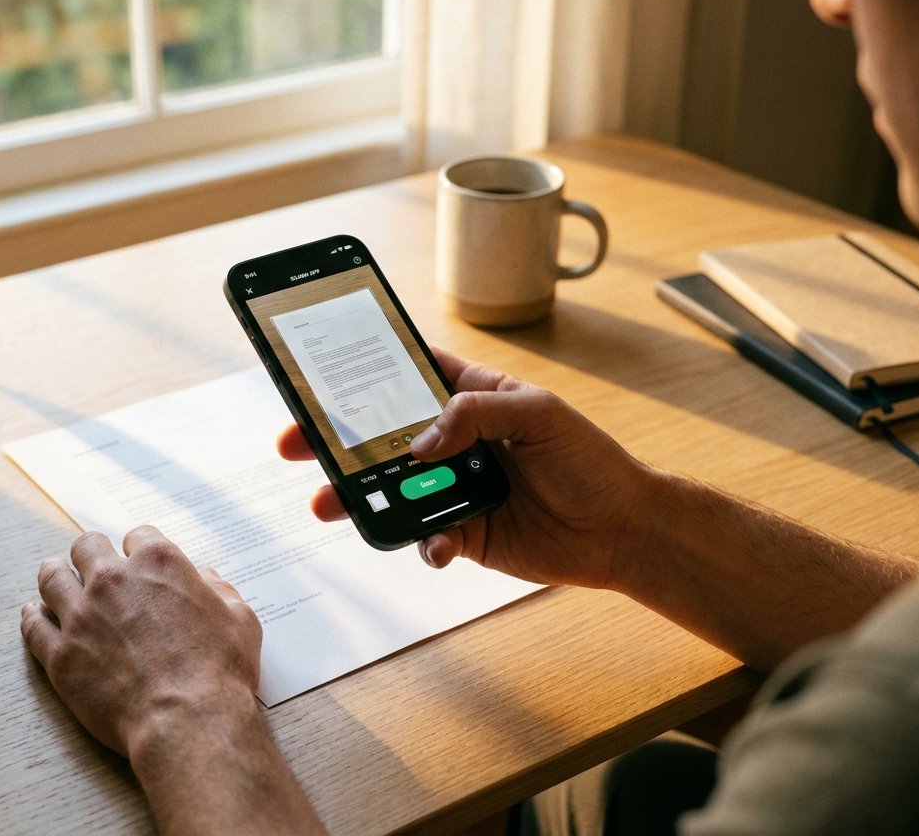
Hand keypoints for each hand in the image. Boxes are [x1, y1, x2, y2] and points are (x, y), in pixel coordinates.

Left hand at [20, 526, 261, 758]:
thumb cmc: (220, 670)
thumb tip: (207, 578)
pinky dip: (33, 617)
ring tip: (55, 577)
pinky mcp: (60, 655)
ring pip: (51, 578)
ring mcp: (81, 616)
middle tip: (92, 565)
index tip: (136, 560)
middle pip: (86, 546)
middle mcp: (113, 579)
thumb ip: (219, 590)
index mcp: (158, 562)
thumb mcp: (239, 618)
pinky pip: (33, 626)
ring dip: (55, 575)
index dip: (138, 548)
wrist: (187, 720)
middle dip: (92, 554)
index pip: (138, 535)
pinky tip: (34, 614)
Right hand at [276, 348, 659, 589]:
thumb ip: (474, 415)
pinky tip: (436, 546)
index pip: (406, 374)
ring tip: (329, 502)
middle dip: (336, 440)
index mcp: (470, 397)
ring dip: (357, 496)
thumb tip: (418, 444)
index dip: (363, 372)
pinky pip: (424, 537)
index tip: (317, 372)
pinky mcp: (462, 532)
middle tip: (296, 443)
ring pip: (391, 489)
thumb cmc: (588, 460)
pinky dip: (422, 543)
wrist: (622, 530)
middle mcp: (454, 441)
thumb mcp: (537, 414)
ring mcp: (453, 488)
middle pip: (381, 436)